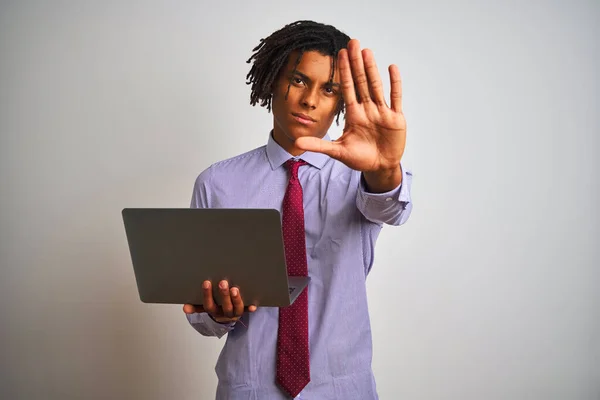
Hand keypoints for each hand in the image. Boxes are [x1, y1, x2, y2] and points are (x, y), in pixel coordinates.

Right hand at [183, 280, 256, 323]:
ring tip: (235, 289)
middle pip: (224, 306)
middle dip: (223, 295)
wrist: (226, 318)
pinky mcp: (244, 311)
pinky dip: (250, 308)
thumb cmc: (214, 307)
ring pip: (236, 308)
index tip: (206, 282)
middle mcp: (225, 314)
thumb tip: (185, 308)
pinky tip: (254, 306)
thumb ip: (195, 307)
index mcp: (214, 311)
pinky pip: (248, 310)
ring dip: (236, 299)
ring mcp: (235, 313)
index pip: (208, 305)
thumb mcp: (203, 307)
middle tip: (223, 282)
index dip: (207, 295)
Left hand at [295, 38, 405, 172]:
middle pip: (361, 82)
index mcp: (354, 114)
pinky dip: (394, 84)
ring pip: (376, 86)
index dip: (344, 72)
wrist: (380, 167)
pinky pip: (395, 98)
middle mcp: (367, 109)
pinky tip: (392, 68)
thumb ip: (318, 146)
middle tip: (353, 42)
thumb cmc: (360, 158)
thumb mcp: (338, 152)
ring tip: (367, 51)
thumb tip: (296, 144)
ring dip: (372, 69)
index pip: (347, 89)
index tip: (339, 54)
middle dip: (356, 63)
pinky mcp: (395, 118)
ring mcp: (382, 112)